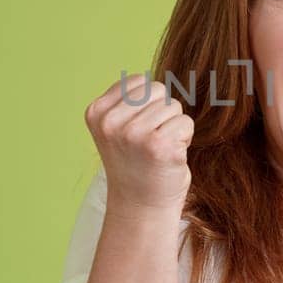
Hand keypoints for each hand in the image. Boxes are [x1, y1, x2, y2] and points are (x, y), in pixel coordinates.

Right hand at [84, 74, 193, 211]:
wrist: (141, 206)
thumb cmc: (136, 162)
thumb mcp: (119, 126)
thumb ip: (131, 99)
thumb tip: (166, 77)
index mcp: (97, 112)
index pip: (139, 82)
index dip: (147, 104)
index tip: (137, 131)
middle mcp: (111, 122)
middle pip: (158, 90)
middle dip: (162, 113)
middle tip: (150, 143)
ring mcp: (134, 134)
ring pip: (174, 106)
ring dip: (174, 128)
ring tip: (158, 151)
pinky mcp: (158, 147)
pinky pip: (185, 122)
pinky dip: (185, 139)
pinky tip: (170, 158)